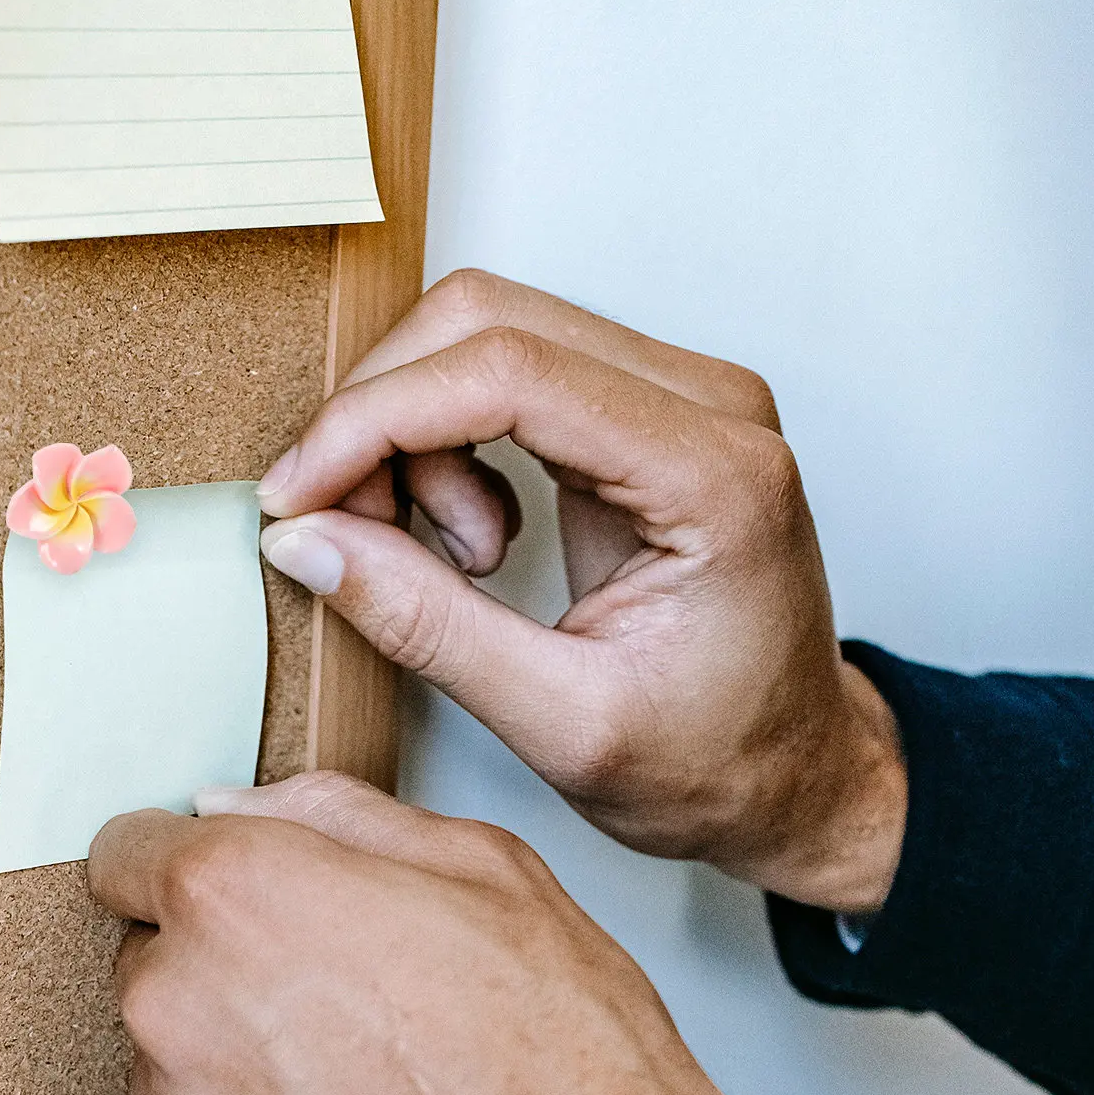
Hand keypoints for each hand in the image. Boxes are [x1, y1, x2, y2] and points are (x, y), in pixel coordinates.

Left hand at [89, 774, 773, 1094]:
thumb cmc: (554, 1043)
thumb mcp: (476, 860)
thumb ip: (329, 812)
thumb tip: (237, 807)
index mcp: (235, 894)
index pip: (123, 853)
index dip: (185, 863)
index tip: (226, 889)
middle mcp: (179, 1006)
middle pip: (152, 960)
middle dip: (220, 963)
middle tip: (333, 990)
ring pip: (175, 1063)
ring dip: (236, 1062)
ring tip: (357, 1082)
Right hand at [257, 270, 905, 915]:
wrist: (795, 774)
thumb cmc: (716, 763)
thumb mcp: (563, 725)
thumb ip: (428, 626)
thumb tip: (308, 540)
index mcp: (714, 477)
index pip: (510, 371)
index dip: (375, 419)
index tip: (298, 495)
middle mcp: (710, 404)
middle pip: (489, 320)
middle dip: (384, 417)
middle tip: (353, 531)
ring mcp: (681, 395)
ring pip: (489, 335)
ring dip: (417, 436)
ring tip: (452, 561)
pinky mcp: (646, 410)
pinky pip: (511, 372)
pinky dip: (450, 442)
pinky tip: (477, 539)